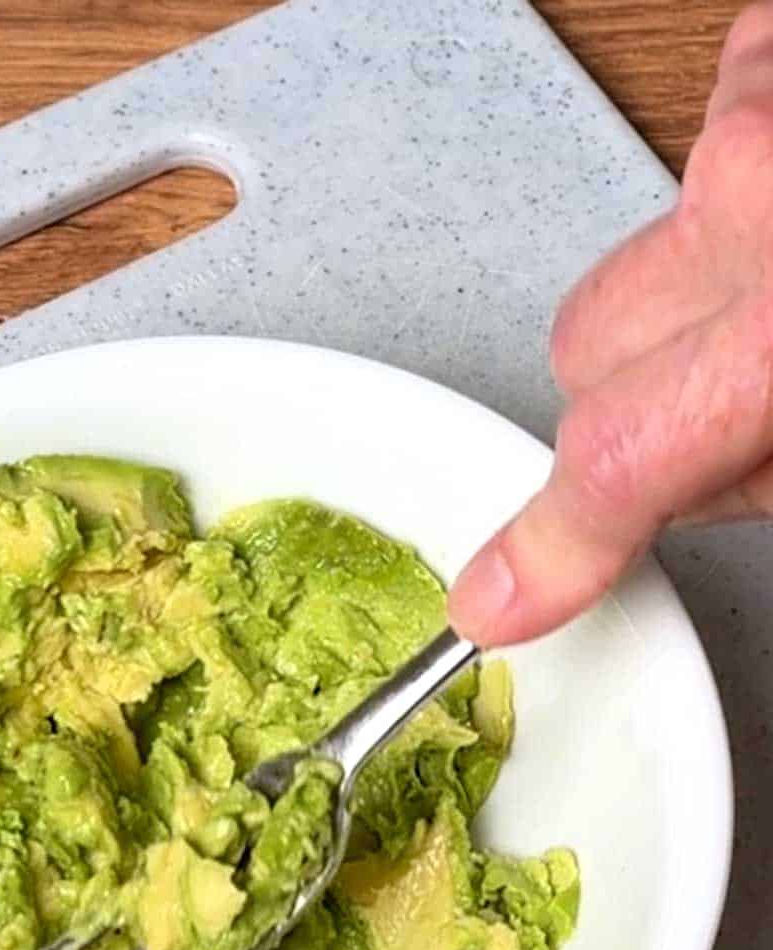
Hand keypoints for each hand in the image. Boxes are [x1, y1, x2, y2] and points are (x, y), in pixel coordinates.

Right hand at [449, 1, 772, 645]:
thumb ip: (766, 478)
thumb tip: (683, 496)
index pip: (611, 460)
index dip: (550, 547)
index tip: (501, 596)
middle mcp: (753, 196)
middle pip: (588, 351)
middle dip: (635, 403)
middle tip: (738, 415)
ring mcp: (757, 107)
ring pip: (635, 258)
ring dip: (691, 304)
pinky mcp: (767, 48)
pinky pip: (691, 157)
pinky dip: (735, 202)